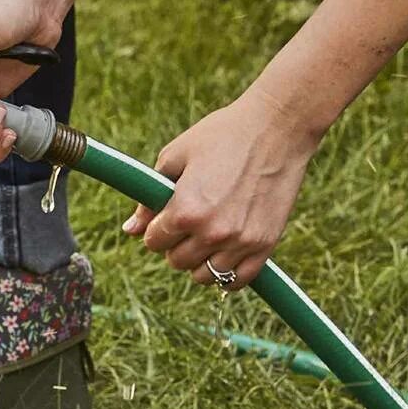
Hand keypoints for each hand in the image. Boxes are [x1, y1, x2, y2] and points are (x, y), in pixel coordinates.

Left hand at [122, 87, 321, 288]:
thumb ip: (149, 199)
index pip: (153, 242)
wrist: (278, 127)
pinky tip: (226, 251)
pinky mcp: (264, 245)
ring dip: (201, 259)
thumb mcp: (176, 157)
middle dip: (176, 244)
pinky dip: (228, 273)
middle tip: (189, 221)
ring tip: (208, 234)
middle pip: (176, 261)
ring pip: (205, 276)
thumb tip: (129, 230)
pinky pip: (237, 281)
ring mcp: (240, 242)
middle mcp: (211, 232)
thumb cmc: (222, 135)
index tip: (166, 215)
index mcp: (184, 211)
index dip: (156, 228)